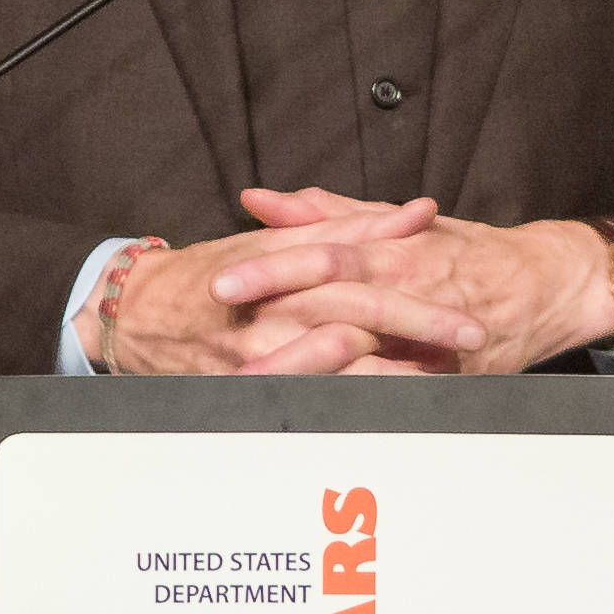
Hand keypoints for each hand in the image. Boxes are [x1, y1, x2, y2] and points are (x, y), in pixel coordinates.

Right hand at [81, 194, 489, 375]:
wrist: (140, 311)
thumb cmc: (217, 270)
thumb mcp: (282, 240)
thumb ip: (351, 225)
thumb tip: (419, 211)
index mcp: (289, 261)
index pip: (362, 265)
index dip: (414, 278)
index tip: (465, 292)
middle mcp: (277, 304)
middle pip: (361, 311)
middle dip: (422, 326)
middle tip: (474, 334)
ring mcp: (262, 349)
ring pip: (340, 360)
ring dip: (397, 368)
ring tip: (445, 374)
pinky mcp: (248, 386)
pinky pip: (309, 397)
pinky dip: (351, 397)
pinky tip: (386, 402)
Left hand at [220, 186, 613, 373]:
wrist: (541, 284)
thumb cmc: (462, 249)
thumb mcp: (395, 222)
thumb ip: (327, 214)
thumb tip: (263, 201)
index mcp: (389, 249)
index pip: (320, 254)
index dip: (270, 267)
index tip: (220, 278)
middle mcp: (403, 287)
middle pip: (330, 299)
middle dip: (273, 315)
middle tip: (219, 328)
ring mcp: (421, 334)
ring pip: (356, 349)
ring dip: (301, 365)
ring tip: (252, 383)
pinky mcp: (440, 372)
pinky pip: (392, 389)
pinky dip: (354, 401)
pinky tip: (317, 414)